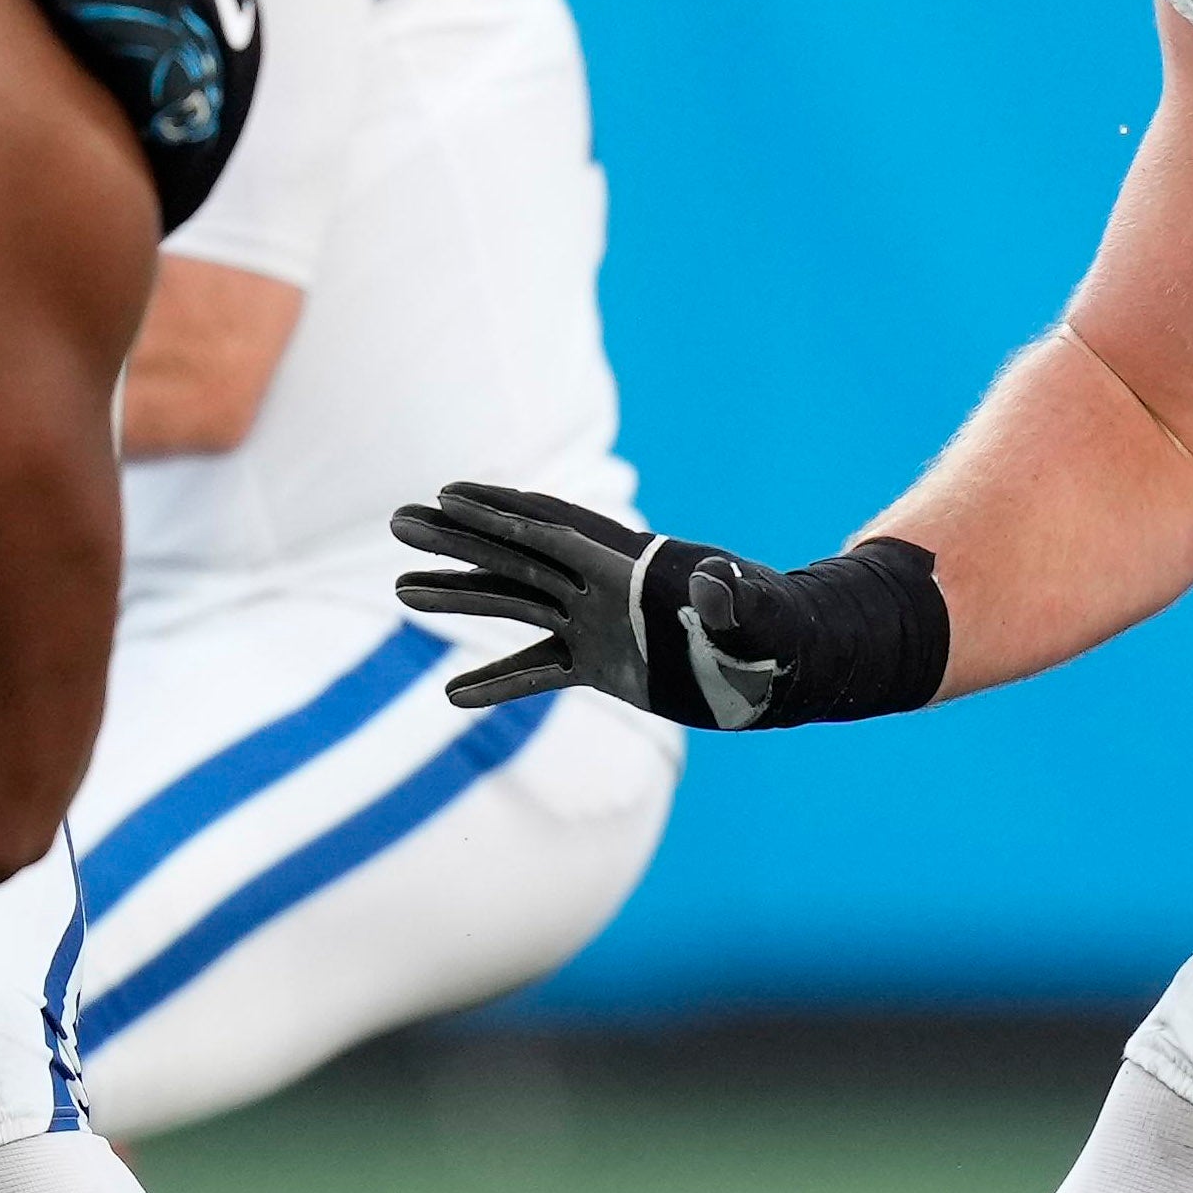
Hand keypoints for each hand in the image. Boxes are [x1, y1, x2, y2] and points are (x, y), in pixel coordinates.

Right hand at [387, 482, 949, 729]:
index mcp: (633, 567)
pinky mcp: (605, 665)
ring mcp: (599, 625)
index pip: (554, 533)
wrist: (794, 662)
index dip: (501, 512)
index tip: (448, 495)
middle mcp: (605, 588)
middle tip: (398, 519)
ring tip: (401, 586)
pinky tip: (452, 697)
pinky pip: (538, 669)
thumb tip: (715, 586)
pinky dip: (498, 681)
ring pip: (515, 605)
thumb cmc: (783, 635)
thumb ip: (735, 602)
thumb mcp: (760, 618)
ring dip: (460, 595)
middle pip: (517, 554)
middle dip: (459, 536)